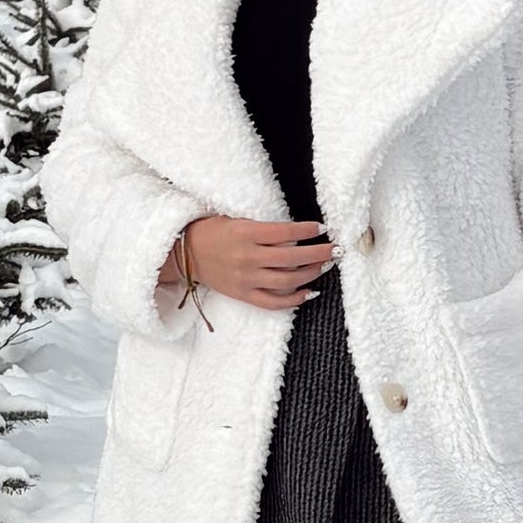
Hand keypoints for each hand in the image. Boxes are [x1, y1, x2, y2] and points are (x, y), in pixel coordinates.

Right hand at [181, 211, 334, 312]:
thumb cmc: (213, 231)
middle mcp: (247, 258)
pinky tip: (309, 292)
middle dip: (318, 253)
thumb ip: (265, 228)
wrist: (186, 254)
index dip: (307, 230)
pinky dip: (294, 299)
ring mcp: (246, 279)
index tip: (322, 228)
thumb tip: (297, 236)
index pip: (285, 232)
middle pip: (292, 258)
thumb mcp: (237, 220)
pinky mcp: (243, 295)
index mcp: (245, 234)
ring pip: (287, 281)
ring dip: (311, 274)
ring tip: (324, 266)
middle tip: (335, 249)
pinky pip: (273, 302)